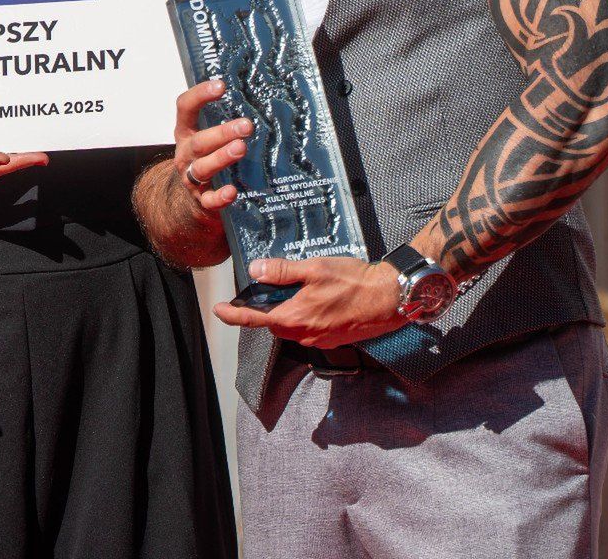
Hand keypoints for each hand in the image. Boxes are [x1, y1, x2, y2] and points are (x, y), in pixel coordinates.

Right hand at [175, 77, 247, 213]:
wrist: (189, 198)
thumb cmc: (206, 157)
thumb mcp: (207, 136)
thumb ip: (223, 119)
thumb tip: (262, 98)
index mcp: (186, 132)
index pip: (185, 108)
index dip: (200, 95)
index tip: (221, 85)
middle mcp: (185, 153)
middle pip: (199, 141)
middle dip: (222, 133)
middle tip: (247, 125)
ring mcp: (191, 177)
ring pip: (203, 168)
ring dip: (222, 157)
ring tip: (241, 148)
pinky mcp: (201, 200)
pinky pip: (208, 199)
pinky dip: (219, 196)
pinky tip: (232, 192)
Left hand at [212, 256, 406, 349]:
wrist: (390, 299)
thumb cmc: (354, 281)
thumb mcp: (314, 268)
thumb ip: (282, 271)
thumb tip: (256, 270)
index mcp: (295, 317)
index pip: (254, 319)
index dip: (232, 315)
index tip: (218, 310)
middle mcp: (304, 334)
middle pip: (272, 323)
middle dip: (264, 309)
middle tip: (263, 290)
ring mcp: (320, 339)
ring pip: (291, 326)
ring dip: (285, 311)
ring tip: (293, 290)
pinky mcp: (333, 339)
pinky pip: (308, 329)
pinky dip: (303, 316)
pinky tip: (314, 299)